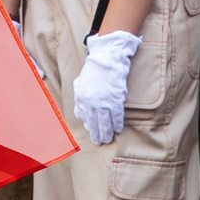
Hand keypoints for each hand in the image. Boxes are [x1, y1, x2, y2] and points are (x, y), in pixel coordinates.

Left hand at [70, 30, 139, 145]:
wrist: (107, 58)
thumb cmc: (94, 70)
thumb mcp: (80, 84)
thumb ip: (80, 99)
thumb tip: (81, 113)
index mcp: (81, 99)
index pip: (84, 118)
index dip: (89, 127)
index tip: (92, 132)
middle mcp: (91, 103)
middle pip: (94, 123)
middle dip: (97, 134)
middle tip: (100, 141)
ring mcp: (103, 102)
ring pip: (105, 123)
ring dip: (107, 132)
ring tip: (109, 139)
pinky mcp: (115, 100)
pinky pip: (116, 116)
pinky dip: (117, 123)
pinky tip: (118, 129)